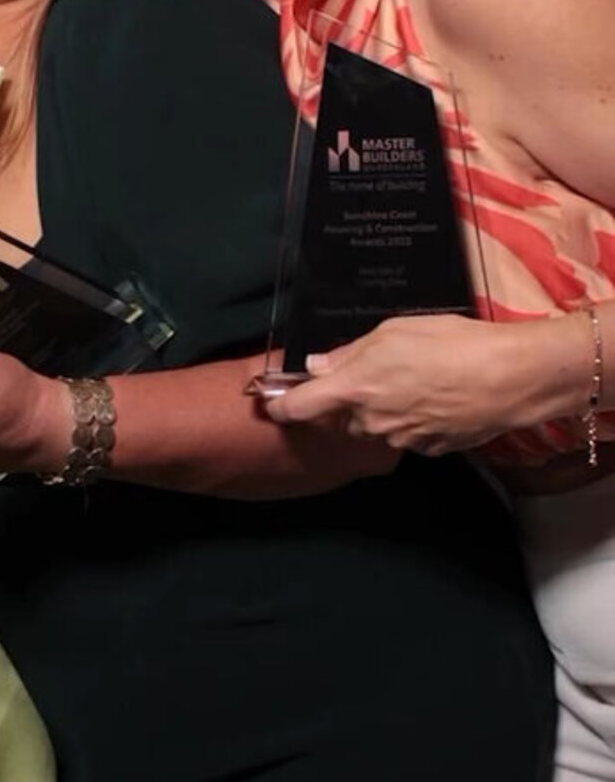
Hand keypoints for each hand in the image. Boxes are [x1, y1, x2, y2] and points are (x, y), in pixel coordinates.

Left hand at [259, 314, 543, 453]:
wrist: (510, 378)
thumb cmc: (451, 343)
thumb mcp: (395, 331)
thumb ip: (350, 352)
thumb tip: (318, 366)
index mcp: (355, 389)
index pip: (299, 407)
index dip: (280, 406)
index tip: (272, 403)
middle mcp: (371, 422)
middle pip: (342, 417)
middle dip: (349, 400)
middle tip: (377, 372)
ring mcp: (401, 441)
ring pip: (376, 427)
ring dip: (382, 410)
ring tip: (415, 381)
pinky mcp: (430, 450)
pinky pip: (408, 436)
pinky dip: (413, 421)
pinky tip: (436, 398)